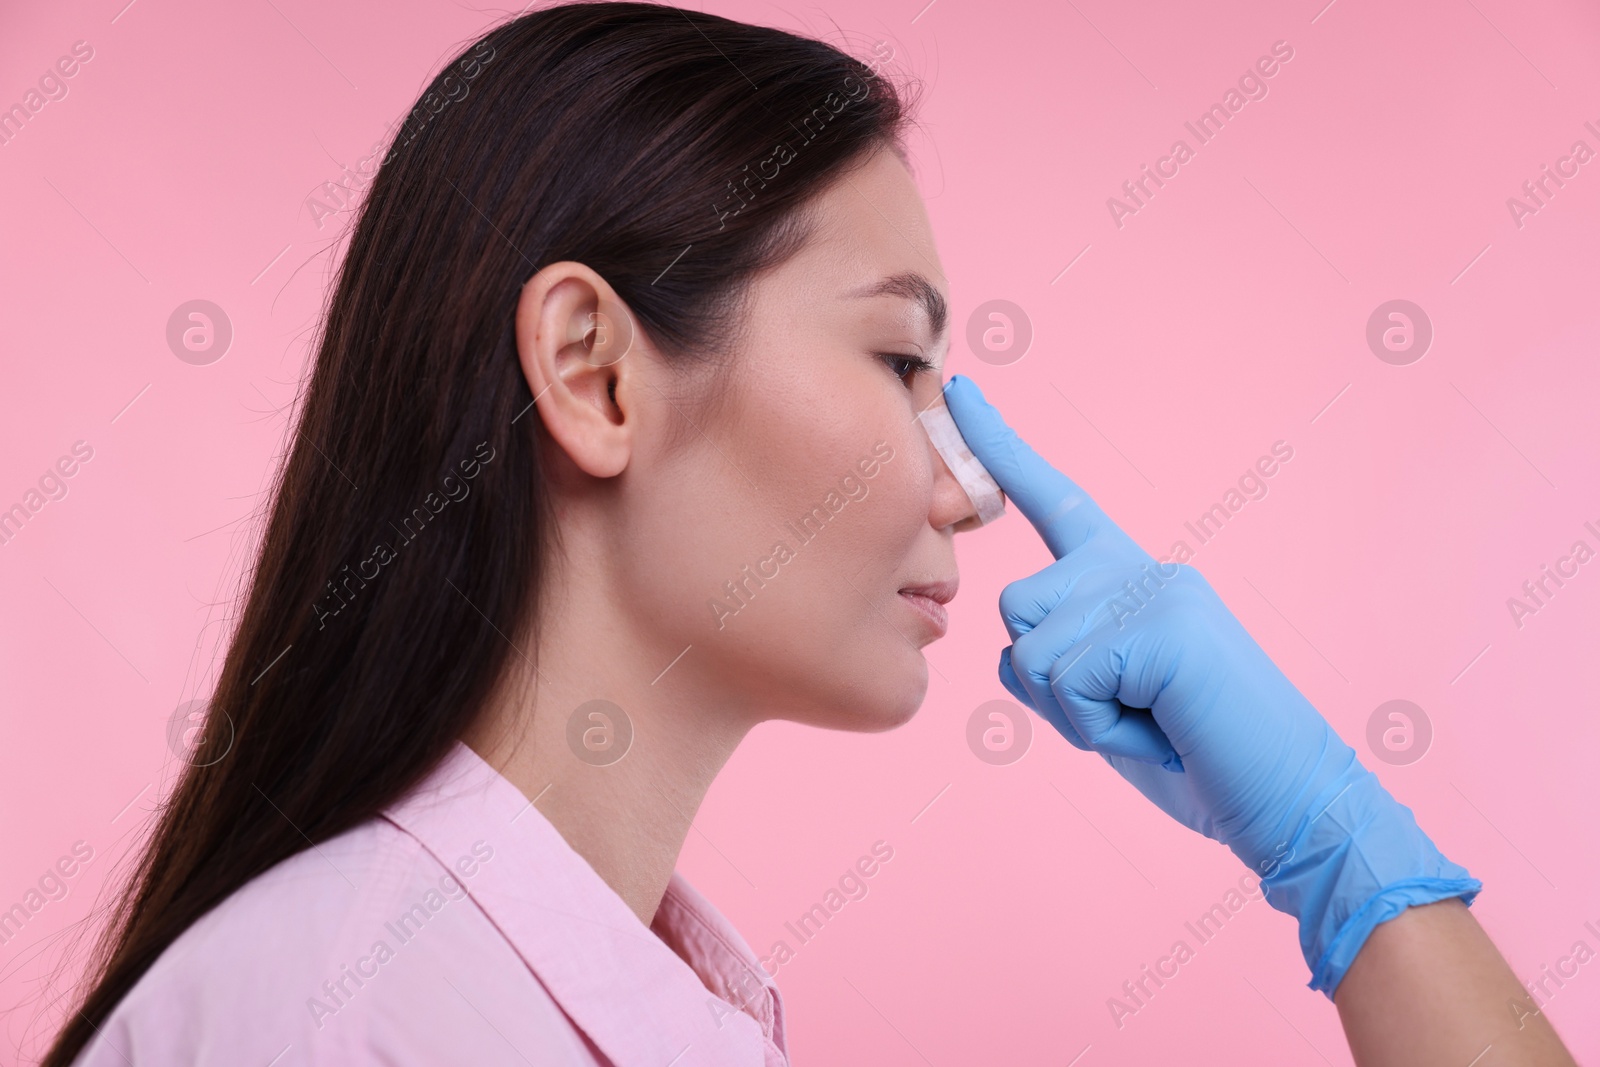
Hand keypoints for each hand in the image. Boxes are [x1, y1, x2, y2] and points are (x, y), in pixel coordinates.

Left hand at [943, 374, 1480, 996]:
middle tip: (1129, 714)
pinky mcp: (1163, 624)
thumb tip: (1011, 646)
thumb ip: (1058, 661)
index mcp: (1127, 575)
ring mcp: (1154, 588)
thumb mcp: (1105, 704)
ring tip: (1149, 721)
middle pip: (1014, 605)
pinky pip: (1067, 682)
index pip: (1052, 497)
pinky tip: (1161, 731)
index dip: (999, 445)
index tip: (960, 387)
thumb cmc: (1198, 759)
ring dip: (1073, 713)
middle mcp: (1139, 566)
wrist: (1292, 804)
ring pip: (1030, 648)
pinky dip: (1100, 728)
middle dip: (1046, 685)